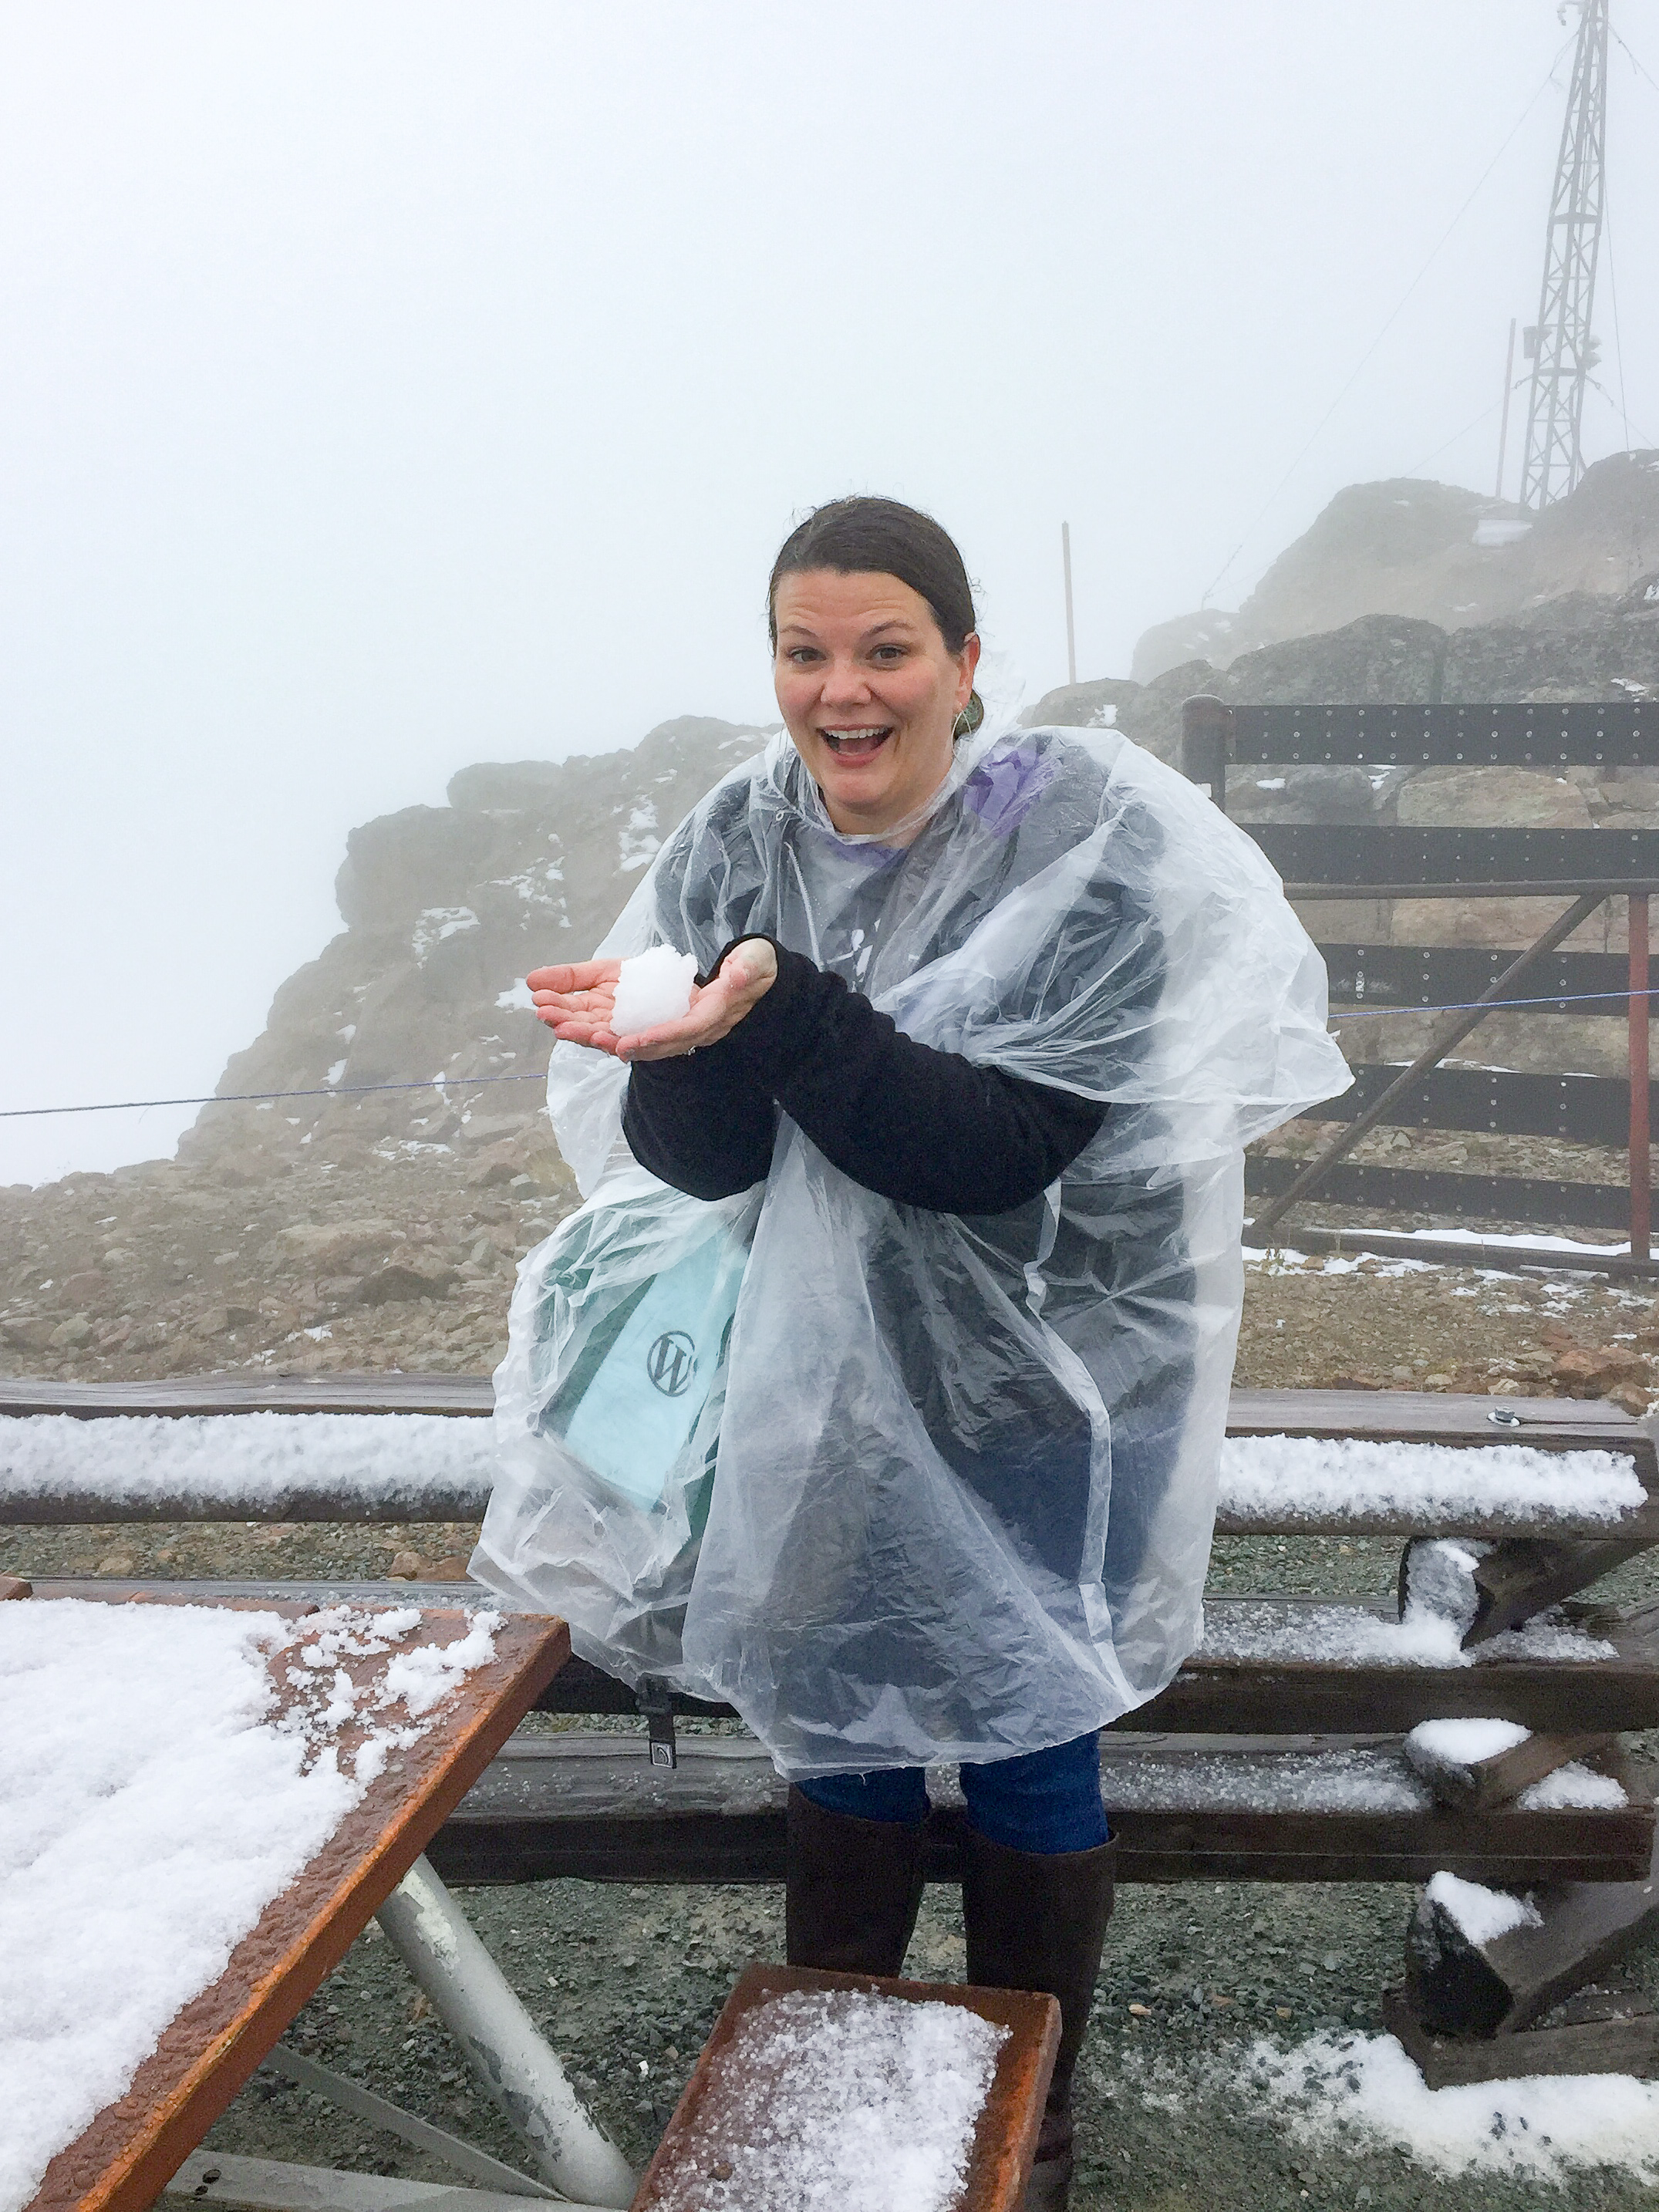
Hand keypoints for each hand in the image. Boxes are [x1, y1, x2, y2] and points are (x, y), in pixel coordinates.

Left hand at [525, 940, 777, 1060]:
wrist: (748, 978)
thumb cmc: (748, 970)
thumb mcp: (752, 965)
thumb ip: (745, 971)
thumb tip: (737, 975)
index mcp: (707, 1018)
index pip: (678, 1033)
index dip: (652, 1040)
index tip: (624, 1045)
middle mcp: (678, 1029)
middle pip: (635, 1040)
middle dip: (598, 1037)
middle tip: (563, 1028)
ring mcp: (659, 1023)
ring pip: (617, 1032)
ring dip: (582, 1028)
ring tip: (549, 1017)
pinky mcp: (644, 1014)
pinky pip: (612, 1021)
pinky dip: (584, 1017)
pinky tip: (556, 1010)